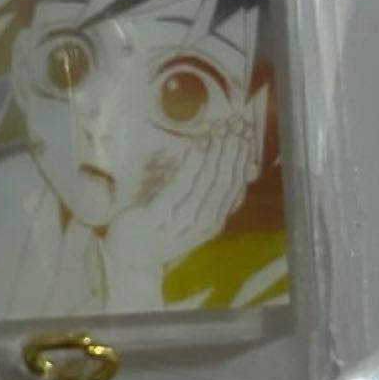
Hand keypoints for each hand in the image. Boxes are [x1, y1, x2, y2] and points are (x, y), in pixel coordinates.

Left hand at [105, 116, 256, 272]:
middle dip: (234, 149)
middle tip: (238, 124)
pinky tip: (201, 143)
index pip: (236, 185)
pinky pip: (182, 183)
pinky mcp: (159, 215)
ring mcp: (182, 221)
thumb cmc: (161, 226)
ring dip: (217, 151)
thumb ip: (207, 189)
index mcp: (214, 221)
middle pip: (225, 180)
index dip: (243, 157)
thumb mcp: (189, 209)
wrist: (131, 255)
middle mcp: (204, 223)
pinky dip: (195, 160)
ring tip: (223, 129)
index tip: (246, 132)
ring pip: (208, 180)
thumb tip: (227, 157)